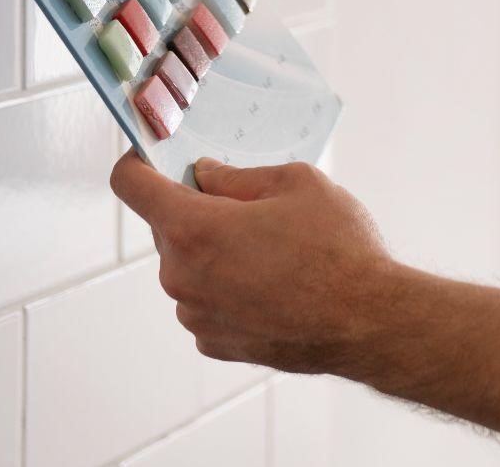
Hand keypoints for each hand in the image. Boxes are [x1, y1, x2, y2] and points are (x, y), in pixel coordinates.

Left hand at [110, 152, 397, 377]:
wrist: (368, 321)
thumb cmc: (337, 249)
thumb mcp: (296, 183)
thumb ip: (238, 176)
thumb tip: (206, 175)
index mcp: (193, 227)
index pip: (131, 184)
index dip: (139, 162)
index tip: (157, 157)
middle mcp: (180, 275)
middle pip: (166, 226)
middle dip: (198, 209)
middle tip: (250, 206)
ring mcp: (194, 314)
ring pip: (188, 265)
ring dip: (214, 252)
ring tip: (273, 251)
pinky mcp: (214, 343)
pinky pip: (206, 301)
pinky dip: (227, 288)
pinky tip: (273, 284)